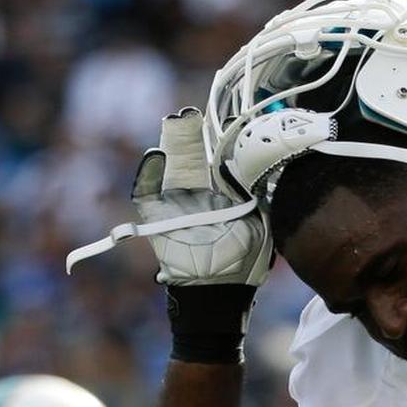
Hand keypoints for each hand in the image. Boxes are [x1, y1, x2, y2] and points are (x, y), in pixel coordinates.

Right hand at [132, 107, 271, 286]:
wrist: (218, 293)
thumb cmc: (243, 264)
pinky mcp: (155, 217)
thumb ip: (254, 195)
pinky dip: (148, 174)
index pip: (217, 160)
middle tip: (191, 113)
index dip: (218, 141)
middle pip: (192, 157)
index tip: (222, 120)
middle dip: (190, 134)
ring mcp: (175, 205)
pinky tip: (156, 156)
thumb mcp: (259, 225)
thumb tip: (250, 166)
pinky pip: (147, 192)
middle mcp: (197, 196)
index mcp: (223, 196)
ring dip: (171, 144)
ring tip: (174, 121)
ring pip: (170, 167)